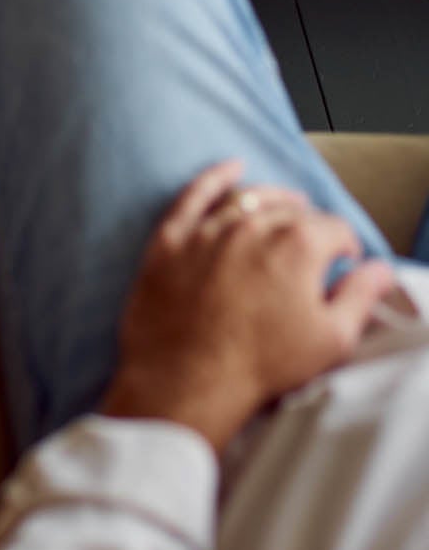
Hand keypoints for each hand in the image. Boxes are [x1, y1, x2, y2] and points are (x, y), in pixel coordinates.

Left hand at [98, 158, 398, 454]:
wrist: (187, 381)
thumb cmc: (261, 365)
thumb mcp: (330, 340)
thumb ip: (360, 297)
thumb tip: (379, 270)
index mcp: (298, 245)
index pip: (334, 230)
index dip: (344, 248)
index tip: (342, 265)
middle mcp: (253, 225)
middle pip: (292, 212)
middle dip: (310, 227)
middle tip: (312, 249)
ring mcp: (207, 230)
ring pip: (249, 199)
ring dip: (273, 200)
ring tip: (286, 207)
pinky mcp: (170, 240)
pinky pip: (193, 195)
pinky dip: (214, 178)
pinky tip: (230, 168)